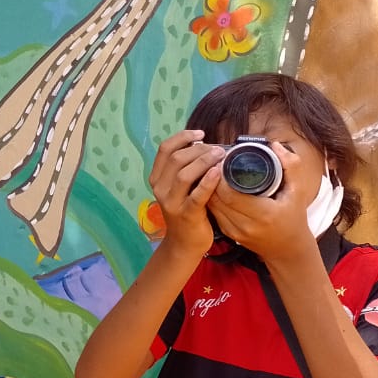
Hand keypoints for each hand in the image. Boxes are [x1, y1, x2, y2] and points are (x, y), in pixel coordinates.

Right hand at [148, 129, 224, 256]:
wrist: (184, 243)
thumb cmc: (187, 211)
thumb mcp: (179, 188)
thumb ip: (185, 169)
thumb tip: (205, 145)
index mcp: (157, 178)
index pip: (165, 149)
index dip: (182, 137)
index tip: (201, 134)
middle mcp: (160, 188)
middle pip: (176, 159)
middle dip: (198, 149)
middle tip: (217, 148)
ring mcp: (171, 202)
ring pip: (184, 174)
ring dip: (204, 161)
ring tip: (220, 156)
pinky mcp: (186, 214)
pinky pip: (197, 195)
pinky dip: (208, 181)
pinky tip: (219, 172)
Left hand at [208, 140, 312, 261]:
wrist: (289, 249)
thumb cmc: (294, 217)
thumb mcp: (298, 191)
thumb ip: (290, 166)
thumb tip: (274, 145)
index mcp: (263, 214)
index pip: (229, 193)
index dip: (221, 176)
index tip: (223, 161)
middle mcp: (246, 225)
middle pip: (217, 198)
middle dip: (212, 179)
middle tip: (216, 163)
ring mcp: (235, 231)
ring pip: (212, 205)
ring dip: (208, 188)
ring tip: (213, 172)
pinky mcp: (229, 234)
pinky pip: (214, 213)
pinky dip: (211, 199)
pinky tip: (213, 187)